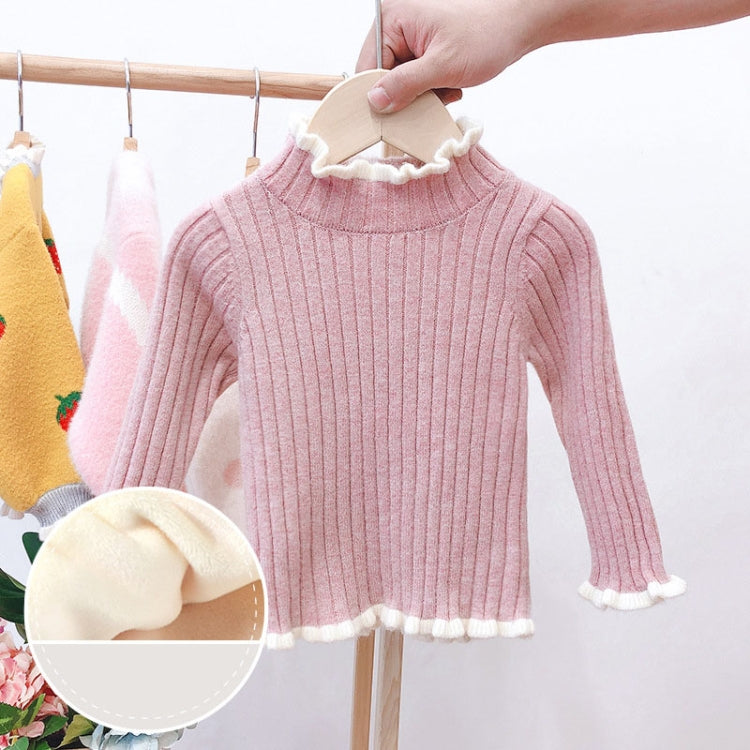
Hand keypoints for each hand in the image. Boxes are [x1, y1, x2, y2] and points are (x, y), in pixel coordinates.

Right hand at [355, 0, 543, 112]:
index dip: (379, 95)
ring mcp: (409, 38)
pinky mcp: (422, 50)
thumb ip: (405, 85)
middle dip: (407, 95)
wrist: (517, 27)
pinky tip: (449, 85)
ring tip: (446, 88)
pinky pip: (414, 80)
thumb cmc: (485, 36)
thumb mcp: (442, 66)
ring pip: (400, 83)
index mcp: (392, 18)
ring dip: (422, 95)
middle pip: (382, 77)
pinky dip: (431, 90)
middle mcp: (396, 25)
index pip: (367, 67)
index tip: (391, 117)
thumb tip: (375, 101)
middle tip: (433, 96)